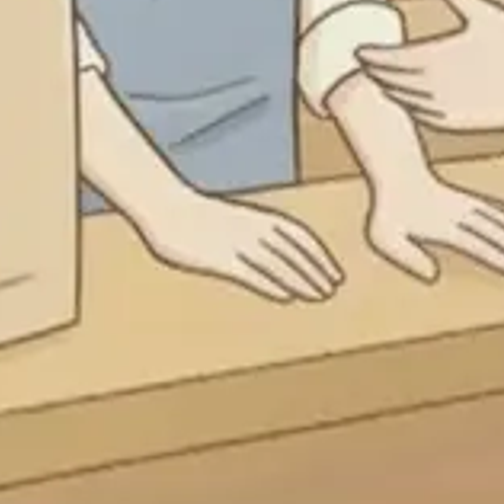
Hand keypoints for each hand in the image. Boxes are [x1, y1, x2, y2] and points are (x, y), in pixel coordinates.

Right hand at [138, 192, 344, 303]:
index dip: (321, 258)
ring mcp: (238, 243)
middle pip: (295, 254)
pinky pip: (251, 273)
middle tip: (334, 290)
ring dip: (301, 282)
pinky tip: (286, 297)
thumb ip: (256, 232)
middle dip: (317, 273)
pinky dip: (271, 284)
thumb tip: (274, 250)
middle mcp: (255, 230)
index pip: (302, 239)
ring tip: (319, 297)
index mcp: (261, 217)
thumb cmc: (199, 215)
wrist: (167, 206)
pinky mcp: (219, 258)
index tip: (337, 275)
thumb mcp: (236, 219)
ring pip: (278, 265)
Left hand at [358, 0, 503, 137]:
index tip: (360, 50)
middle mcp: (429, 84)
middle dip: (376, 71)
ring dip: (389, 89)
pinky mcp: (452, 121)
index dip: (372, 54)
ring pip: (403, 98)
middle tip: (366, 65)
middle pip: (390, 80)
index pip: (389, 57)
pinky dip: (408, 105)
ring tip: (383, 81)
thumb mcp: (492, 15)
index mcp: (433, 56)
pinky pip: (419, 113)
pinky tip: (411, 101)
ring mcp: (440, 106)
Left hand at [363, 176, 503, 281]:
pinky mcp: (473, 203)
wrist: (397, 172)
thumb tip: (432, 277)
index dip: (502, 256)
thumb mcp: (384, 236)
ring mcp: (471, 206)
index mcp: (445, 225)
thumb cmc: (388, 209)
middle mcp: (463, 214)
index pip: (480, 242)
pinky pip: (503, 214)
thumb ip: (407, 258)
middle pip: (500, 231)